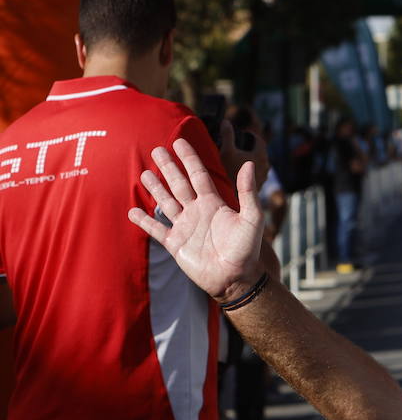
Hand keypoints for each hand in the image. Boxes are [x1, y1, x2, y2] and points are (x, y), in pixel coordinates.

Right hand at [127, 138, 265, 300]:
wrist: (235, 278)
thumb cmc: (246, 249)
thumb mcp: (251, 218)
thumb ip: (248, 192)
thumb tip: (250, 164)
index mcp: (214, 203)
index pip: (198, 175)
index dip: (189, 158)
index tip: (179, 141)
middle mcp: (197, 212)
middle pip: (179, 184)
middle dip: (168, 168)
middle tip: (156, 150)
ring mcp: (185, 227)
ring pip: (166, 202)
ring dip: (155, 189)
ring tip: (143, 173)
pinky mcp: (175, 243)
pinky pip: (155, 229)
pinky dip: (144, 221)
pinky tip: (132, 211)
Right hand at [217, 120, 269, 191]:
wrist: (235, 201)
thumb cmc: (231, 175)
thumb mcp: (226, 152)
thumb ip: (227, 135)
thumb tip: (226, 122)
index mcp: (261, 155)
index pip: (258, 139)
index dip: (249, 134)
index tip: (240, 133)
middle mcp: (265, 166)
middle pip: (258, 151)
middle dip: (247, 147)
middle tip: (234, 145)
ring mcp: (263, 177)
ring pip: (256, 164)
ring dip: (247, 159)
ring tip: (233, 159)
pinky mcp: (258, 187)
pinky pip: (254, 174)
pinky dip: (246, 171)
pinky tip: (235, 173)